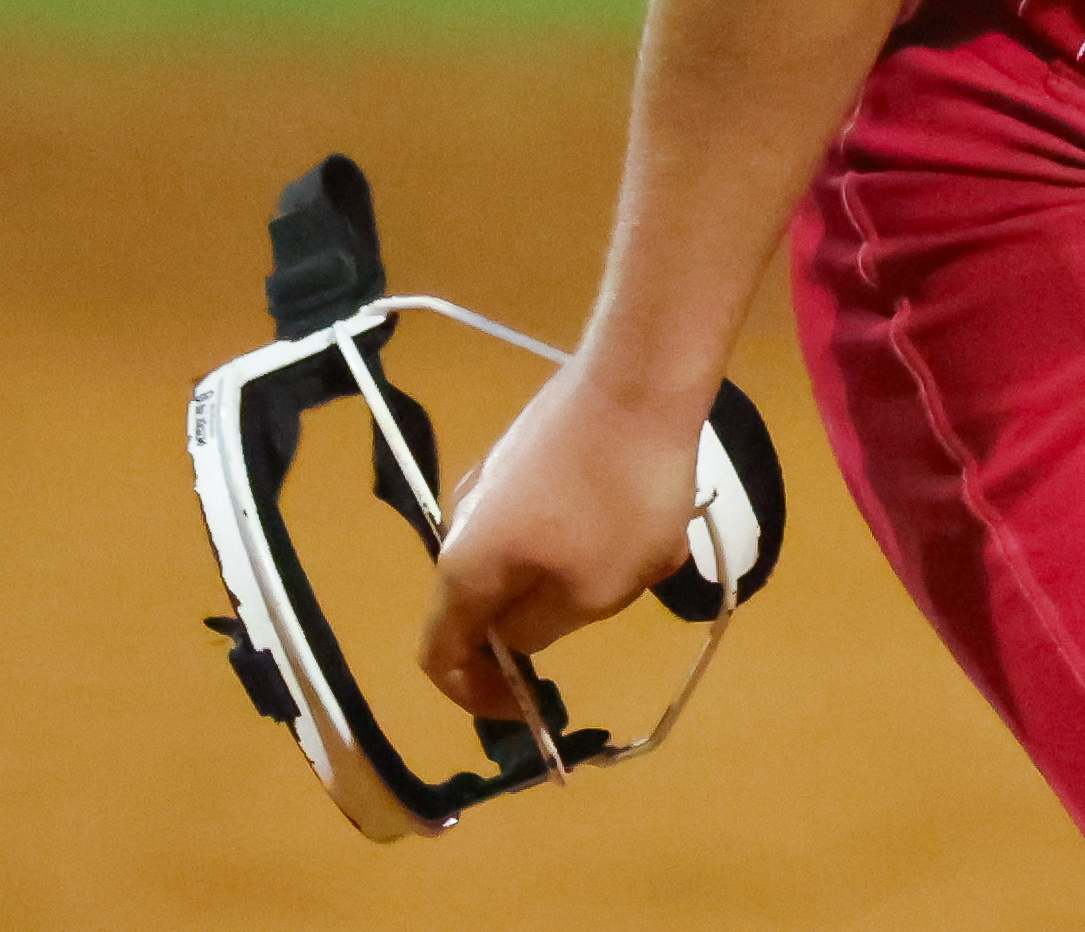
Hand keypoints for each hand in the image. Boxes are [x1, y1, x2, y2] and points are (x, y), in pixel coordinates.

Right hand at [417, 365, 703, 721]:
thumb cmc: (619, 497)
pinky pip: (552, 518)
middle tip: (604, 618)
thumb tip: (515, 633)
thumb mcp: (592, 593)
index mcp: (464, 568)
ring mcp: (496, 480)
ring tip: (642, 560)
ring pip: (528, 558)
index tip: (527, 707)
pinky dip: (591, 536)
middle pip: (485, 604)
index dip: (475, 696)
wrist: (642, 377)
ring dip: (578, 576)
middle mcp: (464, 522)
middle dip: (541, 627)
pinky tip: (646, 517)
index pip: (439, 655)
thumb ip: (541, 630)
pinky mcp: (533, 451)